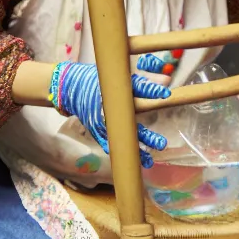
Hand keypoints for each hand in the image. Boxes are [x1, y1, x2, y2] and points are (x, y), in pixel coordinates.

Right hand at [52, 54, 170, 166]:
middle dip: (147, 135)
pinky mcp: (96, 129)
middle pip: (132, 121)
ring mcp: (102, 121)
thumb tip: (168, 79)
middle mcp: (111, 107)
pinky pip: (108, 143)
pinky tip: (129, 161)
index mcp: (117, 90)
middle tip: (163, 144)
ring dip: (136, 149)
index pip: (137, 87)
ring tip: (150, 160)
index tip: (166, 94)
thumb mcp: (121, 77)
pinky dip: (118, 150)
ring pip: (122, 137)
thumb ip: (145, 79)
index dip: (151, 89)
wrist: (71, 88)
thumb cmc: (98, 79)